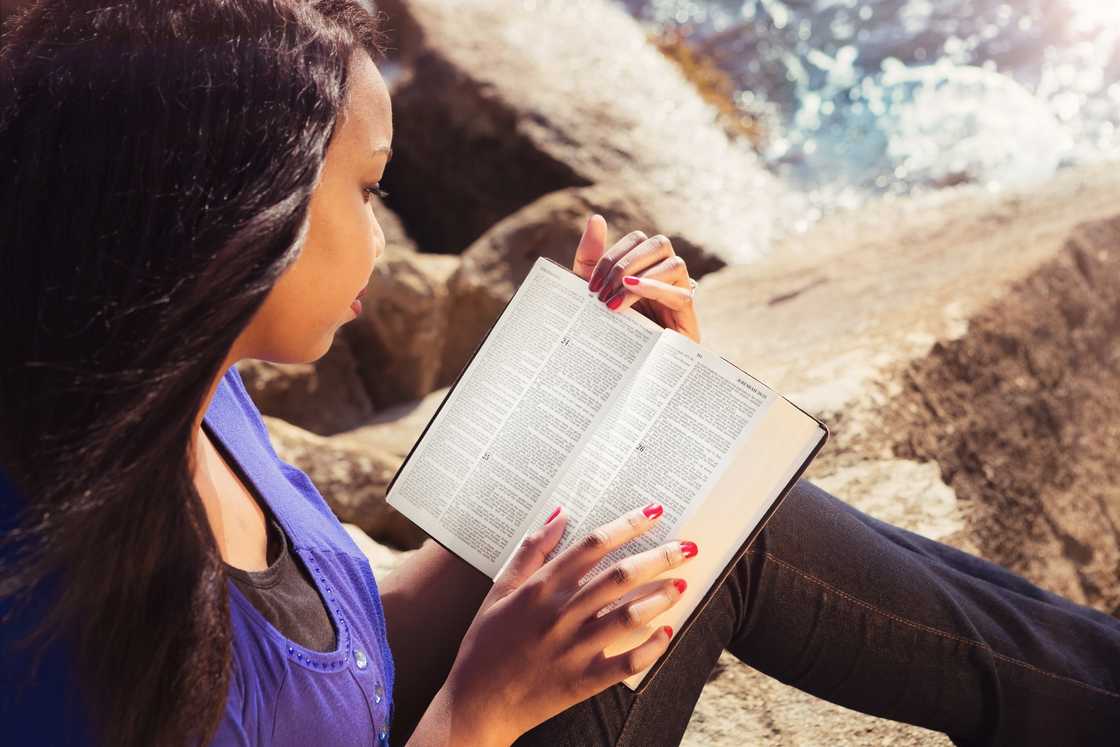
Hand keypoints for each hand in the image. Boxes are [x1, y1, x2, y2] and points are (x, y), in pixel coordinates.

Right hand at [439, 504, 697, 742]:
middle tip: (687, 546)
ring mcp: (574, 649)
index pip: (592, 546)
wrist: (475, 704)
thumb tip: (560, 514)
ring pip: (628, 616)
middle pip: (619, 577)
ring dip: (660, 597)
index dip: (627, 525)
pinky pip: (626, 663)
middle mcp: (560, 615)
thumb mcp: (498, 590)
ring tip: (681, 583)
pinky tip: (666, 631)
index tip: (653, 512)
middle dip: (659, 557)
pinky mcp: (583, 681)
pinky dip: (651, 647)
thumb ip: (530, 551)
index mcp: (540, 589)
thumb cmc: (484, 644)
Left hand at [571, 214, 700, 342]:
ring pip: (675, 264)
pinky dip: (654, 289)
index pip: (638, 240)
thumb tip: (595, 218)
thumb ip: (591, 258)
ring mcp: (680, 295)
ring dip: (640, 276)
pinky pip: (681, 294)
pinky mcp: (688, 319)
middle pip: (659, 244)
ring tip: (613, 299)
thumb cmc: (610, 331)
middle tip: (601, 290)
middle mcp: (667, 276)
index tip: (591, 284)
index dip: (614, 254)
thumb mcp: (592, 293)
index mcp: (646, 268)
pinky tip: (630, 294)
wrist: (624, 375)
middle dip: (626, 262)